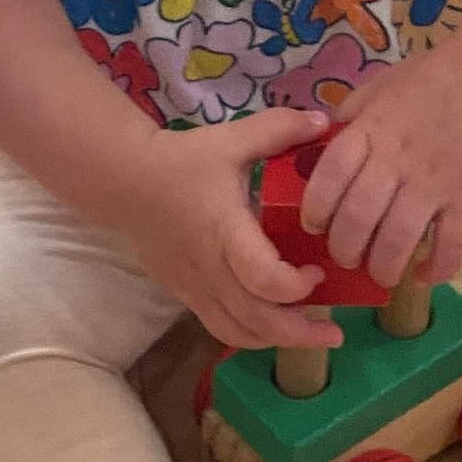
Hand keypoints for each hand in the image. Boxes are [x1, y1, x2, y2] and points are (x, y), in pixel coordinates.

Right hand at [117, 108, 343, 351]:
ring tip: (309, 336)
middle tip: (333, 332)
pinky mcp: (183, 295)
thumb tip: (325, 121)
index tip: (318, 271)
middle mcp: (210, 268)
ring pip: (236, 332)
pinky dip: (250, 333)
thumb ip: (278, 128)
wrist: (128, 181)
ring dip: (275, 340)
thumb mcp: (232, 138)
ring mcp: (194, 287)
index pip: (262, 278)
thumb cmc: (183, 160)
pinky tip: (272, 327)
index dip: (295, 286)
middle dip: (298, 332)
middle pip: (255, 319)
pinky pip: (219, 327)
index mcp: (224, 230)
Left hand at [299, 49, 461, 288]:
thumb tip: (318, 149)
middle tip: (345, 258)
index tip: (313, 224)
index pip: (332, 171)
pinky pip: (453, 243)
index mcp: (372, 129)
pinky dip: (438, 268)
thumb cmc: (425, 82)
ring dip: (384, 266)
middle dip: (344, 248)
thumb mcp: (377, 88)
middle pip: (359, 214)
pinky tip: (426, 276)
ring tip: (380, 273)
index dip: (316, 205)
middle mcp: (398, 157)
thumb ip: (349, 119)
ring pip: (400, 237)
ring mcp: (434, 180)